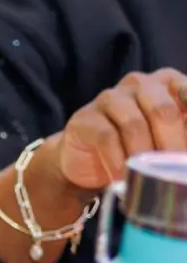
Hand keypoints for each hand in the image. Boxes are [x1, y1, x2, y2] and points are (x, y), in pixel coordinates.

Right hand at [47, 68, 186, 194]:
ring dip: (144, 157)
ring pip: (134, 125)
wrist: (90, 160)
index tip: (186, 151)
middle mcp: (141, 83)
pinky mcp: (86, 117)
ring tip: (151, 179)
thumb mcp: (171, 140)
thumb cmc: (141, 147)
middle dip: (173, 145)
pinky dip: (118, 163)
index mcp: (170, 83)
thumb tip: (186, 160)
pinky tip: (124, 179)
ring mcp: (110, 98)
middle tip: (177, 172)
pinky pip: (106, 138)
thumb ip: (183, 140)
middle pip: (163, 111)